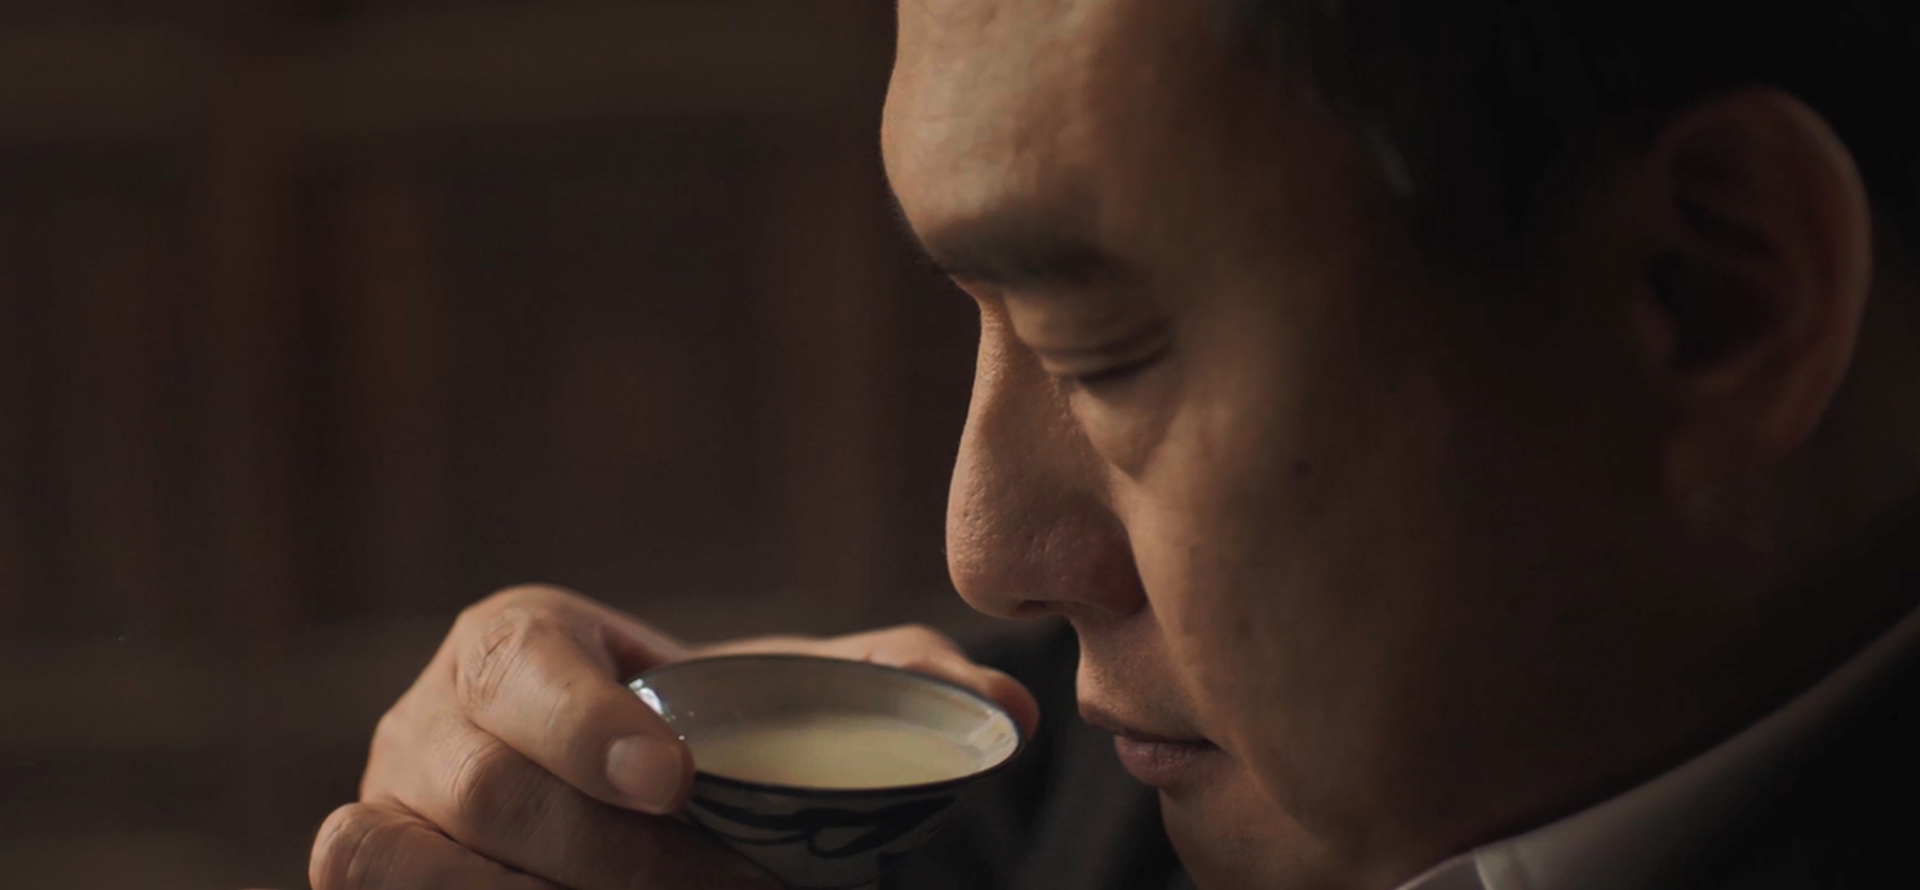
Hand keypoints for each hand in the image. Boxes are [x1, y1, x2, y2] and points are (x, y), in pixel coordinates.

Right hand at [310, 585, 1036, 889]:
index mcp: (513, 639)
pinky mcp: (372, 873)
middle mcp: (426, 720)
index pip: (522, 669)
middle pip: (492, 795)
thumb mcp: (768, 699)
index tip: (678, 780)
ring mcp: (381, 809)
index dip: (587, 726)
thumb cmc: (687, 735)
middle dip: (616, 858)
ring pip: (403, 863)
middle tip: (737, 889)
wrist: (594, 785)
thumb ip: (880, 685)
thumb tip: (1008, 708)